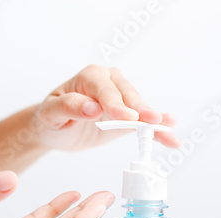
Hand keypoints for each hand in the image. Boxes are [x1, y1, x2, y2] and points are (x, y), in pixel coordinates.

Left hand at [35, 65, 178, 149]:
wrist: (55, 129)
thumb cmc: (50, 118)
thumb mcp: (51, 113)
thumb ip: (69, 107)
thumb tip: (91, 107)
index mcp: (90, 77)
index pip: (105, 90)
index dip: (115, 104)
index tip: (126, 117)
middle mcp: (109, 82)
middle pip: (127, 95)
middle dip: (140, 108)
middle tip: (152, 121)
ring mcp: (121, 98)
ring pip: (140, 107)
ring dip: (155, 118)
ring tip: (169, 126)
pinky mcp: (127, 116)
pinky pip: (143, 122)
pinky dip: (157, 131)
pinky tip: (170, 138)